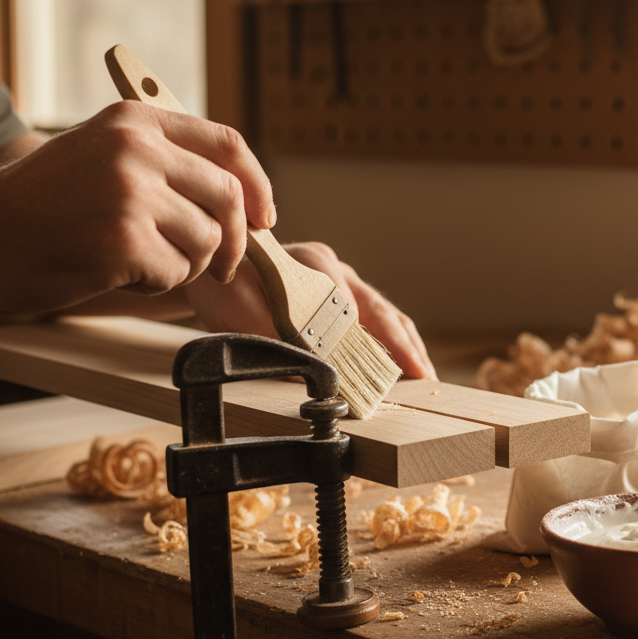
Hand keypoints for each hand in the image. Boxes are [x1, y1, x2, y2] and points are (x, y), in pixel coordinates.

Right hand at [0, 101, 274, 314]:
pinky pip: (176, 273)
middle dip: (236, 240)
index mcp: (136, 121)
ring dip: (186, 264)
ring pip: (207, 240)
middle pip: (228, 197)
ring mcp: (132, 192)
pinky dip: (156, 284)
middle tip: (223, 267)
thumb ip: (164, 161)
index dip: (256, 184)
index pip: (228, 144)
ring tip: (141, 261)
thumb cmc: (37, 206)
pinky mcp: (125, 240)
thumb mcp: (100, 154)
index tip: (264, 216)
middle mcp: (137, 148)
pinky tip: (117, 273)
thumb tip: (238, 195)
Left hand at [185, 241, 436, 380]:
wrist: (216, 266)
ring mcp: (343, 280)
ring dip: (405, 345)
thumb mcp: (232, 307)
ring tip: (422, 375)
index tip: (366, 372)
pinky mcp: (343, 295)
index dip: (356, 341)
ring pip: (384, 313)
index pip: (345, 306)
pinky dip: (395, 342)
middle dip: (401, 344)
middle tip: (420, 375)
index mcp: (312, 263)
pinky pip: (376, 318)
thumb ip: (266, 332)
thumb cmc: (223, 285)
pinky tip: (404, 364)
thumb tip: (306, 365)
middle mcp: (335, 269)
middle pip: (378, 308)